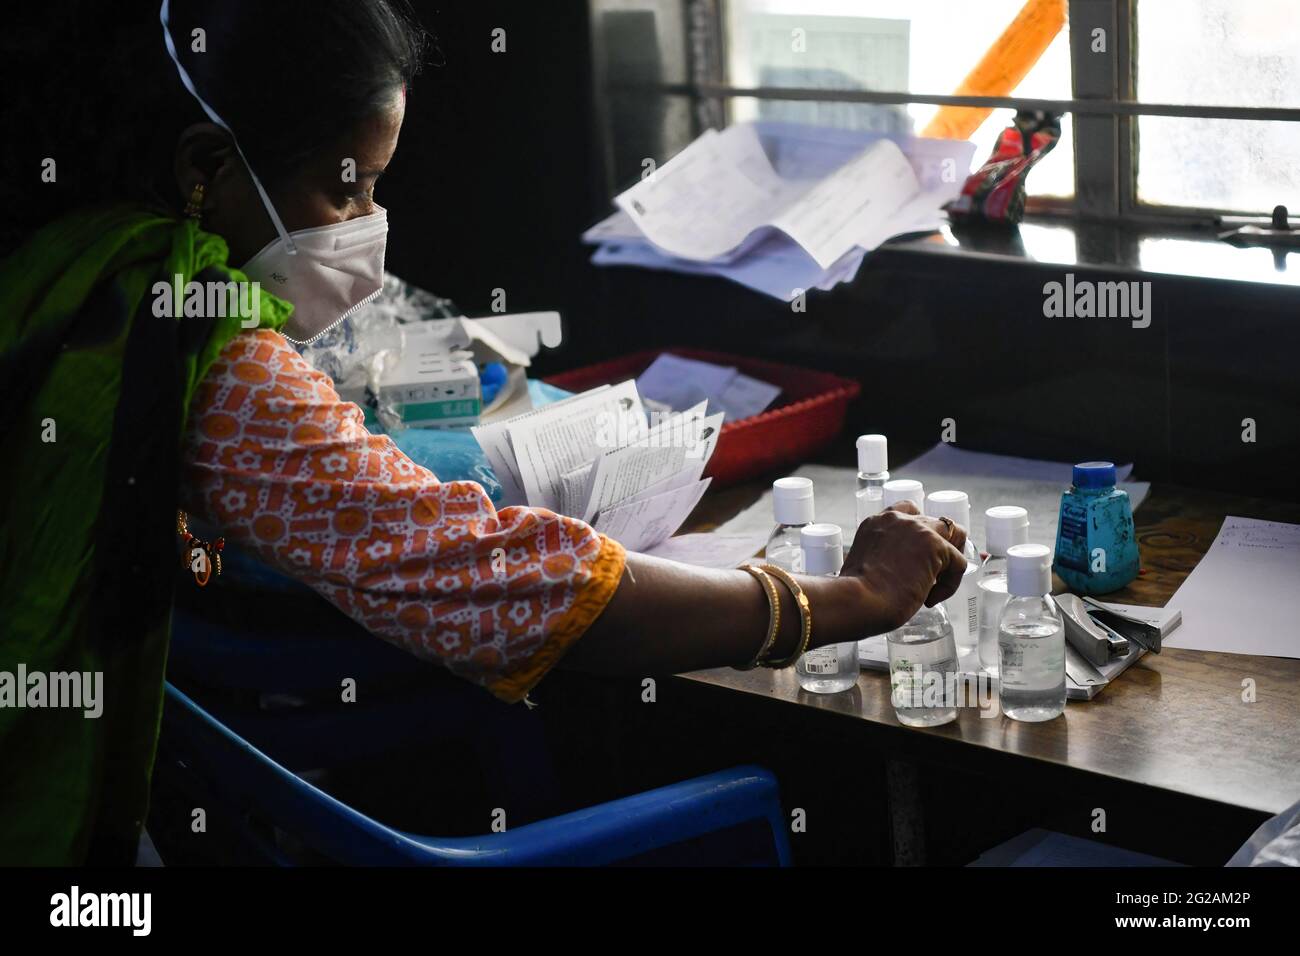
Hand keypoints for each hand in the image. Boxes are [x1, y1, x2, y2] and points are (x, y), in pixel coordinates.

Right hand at [839, 501, 968, 633]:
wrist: (859, 600)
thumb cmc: (855, 594)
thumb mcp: (859, 566)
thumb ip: (877, 559)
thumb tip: (889, 576)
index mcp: (877, 522)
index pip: (909, 511)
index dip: (920, 532)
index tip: (918, 555)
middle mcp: (899, 520)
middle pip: (937, 522)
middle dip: (939, 548)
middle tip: (931, 575)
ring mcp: (919, 530)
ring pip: (956, 535)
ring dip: (951, 559)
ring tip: (937, 584)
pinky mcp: (936, 547)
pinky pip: (959, 564)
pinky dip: (949, 585)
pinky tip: (929, 600)